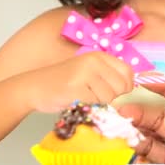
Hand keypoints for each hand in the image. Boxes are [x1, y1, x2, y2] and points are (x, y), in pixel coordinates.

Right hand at [20, 51, 134, 112]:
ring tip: (84, 99)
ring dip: (99, 104)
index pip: (128, 72)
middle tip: (95, 98)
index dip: (125, 87)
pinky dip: (89, 108)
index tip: (114, 93)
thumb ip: (108, 76)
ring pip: (109, 97)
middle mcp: (93, 61)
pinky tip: (78, 103)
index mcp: (99, 56)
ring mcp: (84, 73)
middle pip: (121, 87)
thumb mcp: (88, 71)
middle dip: (113, 98)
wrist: (33, 86)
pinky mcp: (75, 88)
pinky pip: (95, 104)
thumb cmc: (62, 82)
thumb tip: (131, 89)